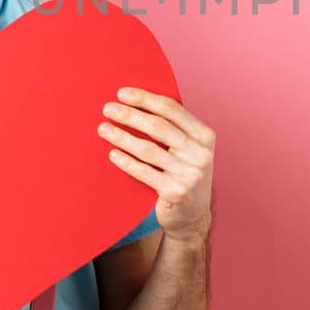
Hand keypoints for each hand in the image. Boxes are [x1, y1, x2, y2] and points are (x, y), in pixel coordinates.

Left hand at [98, 87, 214, 242]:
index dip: (145, 99)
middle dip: (130, 115)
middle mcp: (200, 154)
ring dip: (123, 137)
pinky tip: (112, 154)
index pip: (172, 109)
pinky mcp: (175, 192)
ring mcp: (189, 174)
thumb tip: (136, 104)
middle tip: (108, 109)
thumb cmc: (184, 174)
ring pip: (149, 150)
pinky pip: (144, 173)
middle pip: (159, 127)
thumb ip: (174, 128)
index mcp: (205, 136)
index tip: (122, 93)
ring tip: (104, 129)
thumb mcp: (190, 149)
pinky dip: (126, 162)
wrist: (193, 216)